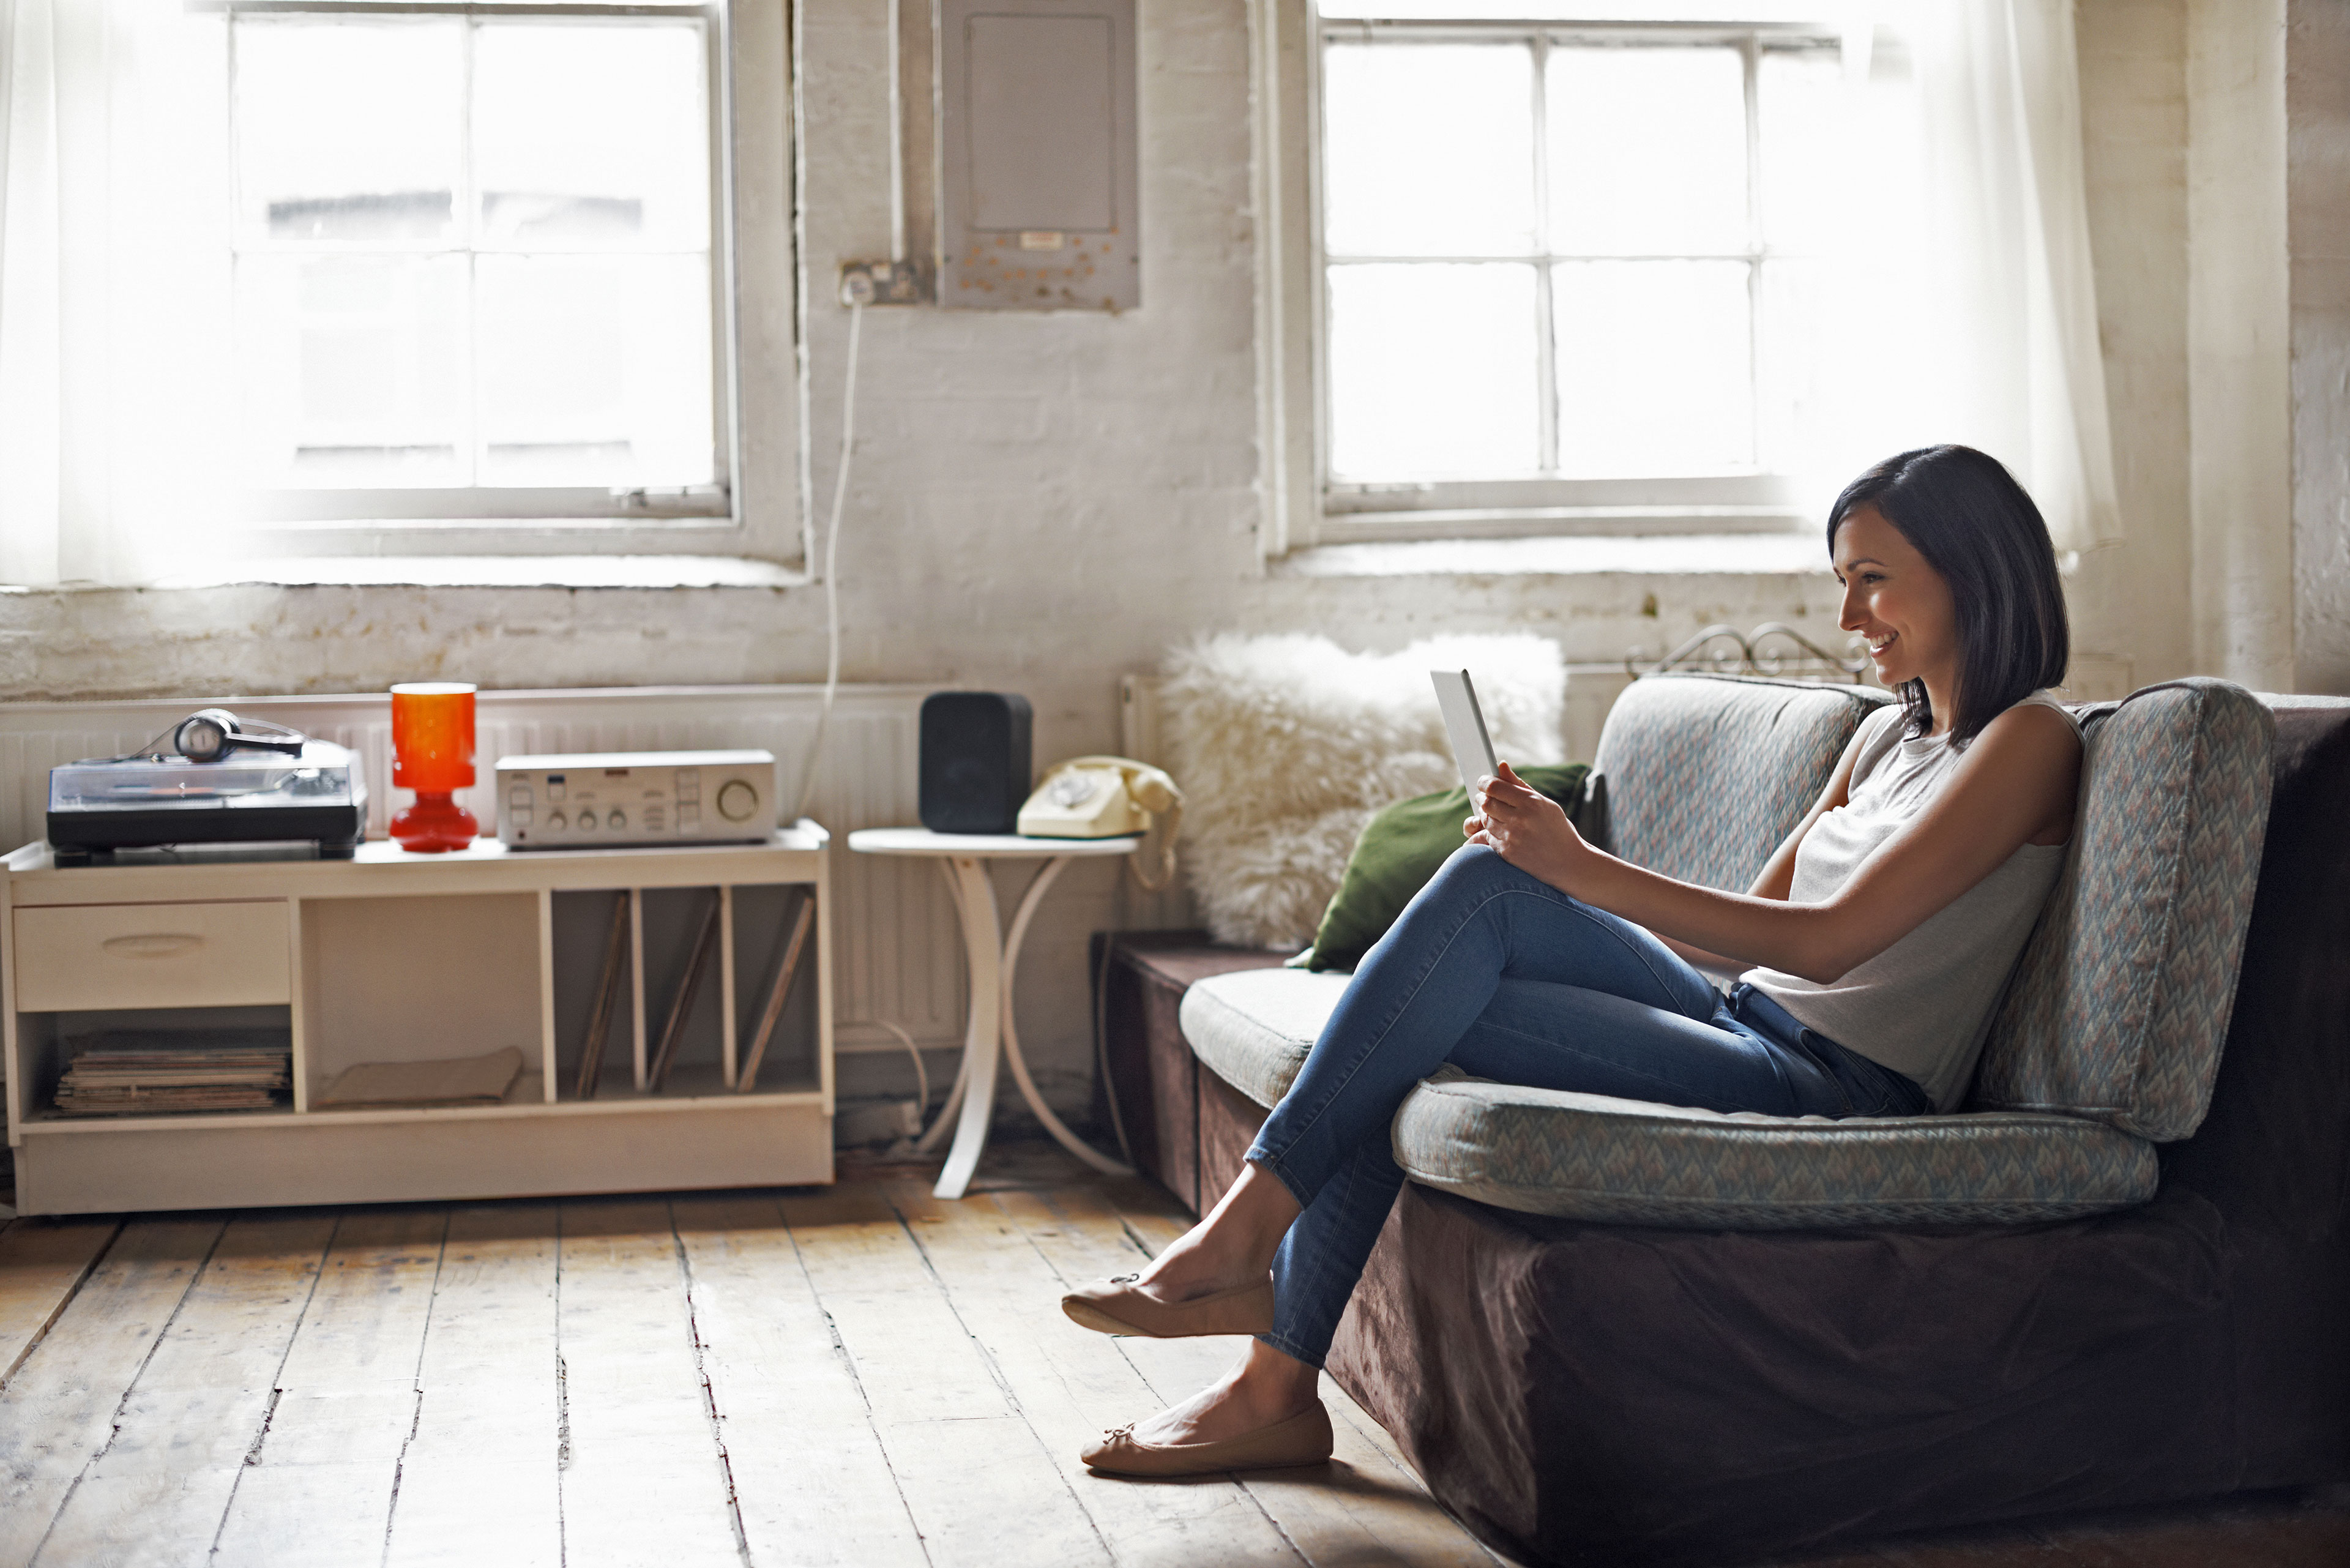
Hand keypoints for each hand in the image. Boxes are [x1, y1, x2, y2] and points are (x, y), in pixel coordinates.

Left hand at [1465, 761, 1589, 891]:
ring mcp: (1512, 837)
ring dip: (1485, 815)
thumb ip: (1519, 784)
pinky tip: (1496, 829)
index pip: (1494, 787)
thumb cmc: (1557, 829)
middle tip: (1485, 796)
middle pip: (1486, 802)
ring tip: (1494, 813)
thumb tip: (1500, 765)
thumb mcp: (1544, 803)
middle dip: (1482, 798)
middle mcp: (1520, 819)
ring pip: (1485, 820)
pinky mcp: (1506, 852)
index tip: (1483, 782)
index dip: (1484, 782)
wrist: (1568, 862)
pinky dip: (1487, 831)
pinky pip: (1486, 837)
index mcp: (1531, 802)